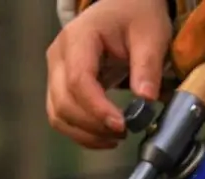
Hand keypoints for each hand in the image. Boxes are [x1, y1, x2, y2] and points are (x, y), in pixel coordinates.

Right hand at [46, 0, 172, 149]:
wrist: (122, 9)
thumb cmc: (135, 16)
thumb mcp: (150, 34)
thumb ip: (147, 67)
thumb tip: (146, 101)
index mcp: (78, 37)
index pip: (78, 80)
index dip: (97, 108)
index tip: (121, 125)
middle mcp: (58, 56)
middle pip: (64, 103)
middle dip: (93, 125)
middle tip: (123, 133)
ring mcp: (54, 74)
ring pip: (58, 115)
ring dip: (85, 134)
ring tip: (115, 138)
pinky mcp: (58, 88)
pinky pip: (62, 118)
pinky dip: (81, 133)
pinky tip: (103, 136)